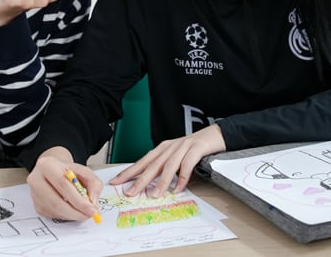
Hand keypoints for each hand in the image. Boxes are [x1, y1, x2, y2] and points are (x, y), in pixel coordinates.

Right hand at [27, 147, 100, 220]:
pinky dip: (66, 216)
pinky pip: (52, 215)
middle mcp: (36, 179)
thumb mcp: (85, 171)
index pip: (63, 184)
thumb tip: (93, 202)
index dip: (78, 200)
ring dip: (72, 215)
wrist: (54, 171)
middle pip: (56, 201)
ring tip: (83, 213)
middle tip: (88, 215)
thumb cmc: (68, 171)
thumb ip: (94, 184)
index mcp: (47, 165)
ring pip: (54, 211)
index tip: (91, 209)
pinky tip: (72, 210)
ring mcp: (34, 193)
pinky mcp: (36, 205)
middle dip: (75, 212)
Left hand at [110, 124, 225, 197]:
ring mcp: (183, 147)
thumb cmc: (193, 148)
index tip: (116, 181)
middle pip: (152, 165)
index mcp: (162, 149)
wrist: (214, 134)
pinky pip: (187, 165)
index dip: (128, 172)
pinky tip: (178, 189)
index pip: (142, 161)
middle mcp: (170, 147)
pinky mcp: (196, 149)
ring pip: (168, 166)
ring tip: (154, 195)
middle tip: (130, 192)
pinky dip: (182, 178)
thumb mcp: (175, 156)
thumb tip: (151, 185)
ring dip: (161, 182)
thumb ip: (164, 168)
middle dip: (140, 180)